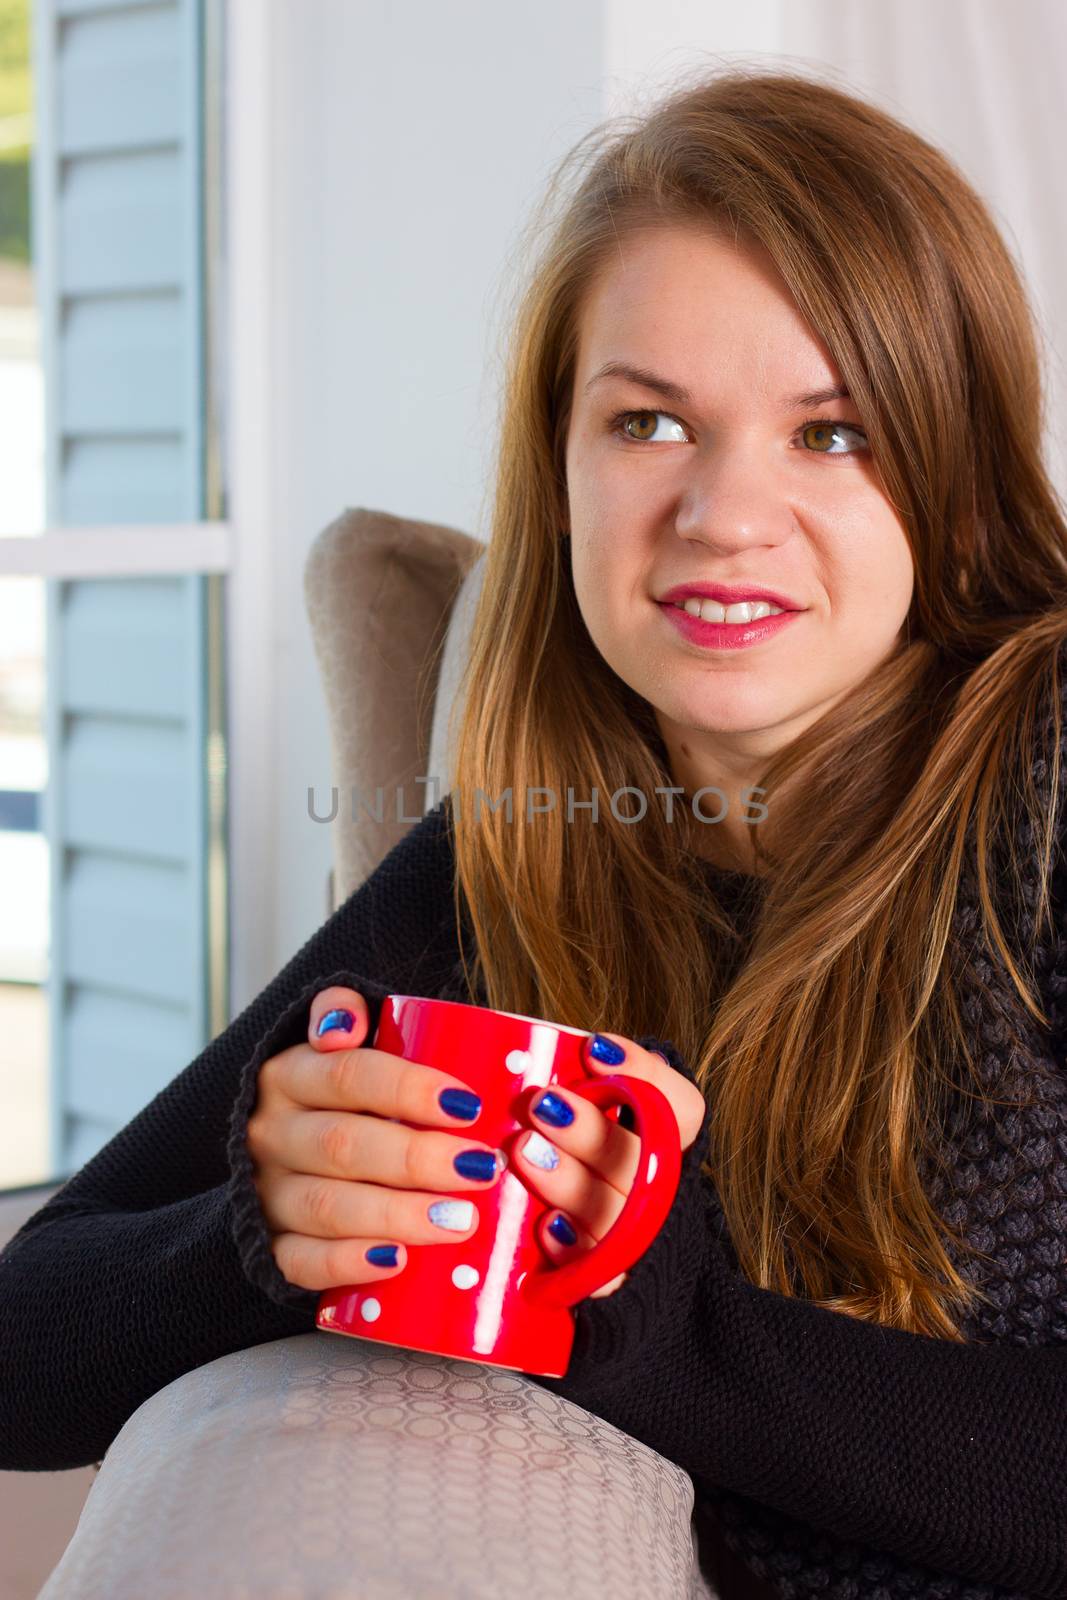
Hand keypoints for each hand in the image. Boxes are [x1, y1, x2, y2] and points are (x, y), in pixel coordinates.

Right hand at [246, 986, 507, 1290]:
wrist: (284, 1155)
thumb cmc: (345, 1095)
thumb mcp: (344, 1043)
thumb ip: (347, 1011)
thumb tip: (346, 1021)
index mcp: (290, 1074)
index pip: (348, 1075)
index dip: (409, 1089)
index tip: (470, 1104)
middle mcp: (271, 1132)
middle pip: (344, 1144)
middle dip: (418, 1159)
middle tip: (481, 1169)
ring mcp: (267, 1192)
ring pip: (326, 1207)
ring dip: (397, 1215)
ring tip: (460, 1220)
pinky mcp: (268, 1245)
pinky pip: (300, 1261)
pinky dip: (348, 1263)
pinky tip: (397, 1261)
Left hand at [508, 1031, 706, 1298]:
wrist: (621, 1278)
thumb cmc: (581, 1174)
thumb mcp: (591, 1127)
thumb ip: (584, 1093)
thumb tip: (562, 1055)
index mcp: (667, 1147)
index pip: (682, 1108)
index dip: (644, 1075)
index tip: (593, 1049)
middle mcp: (662, 1192)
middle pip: (642, 1160)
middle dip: (590, 1129)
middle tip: (541, 1104)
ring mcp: (642, 1243)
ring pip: (620, 1214)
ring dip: (572, 1181)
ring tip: (525, 1152)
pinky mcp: (616, 1287)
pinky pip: (604, 1276)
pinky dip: (576, 1252)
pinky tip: (547, 1229)